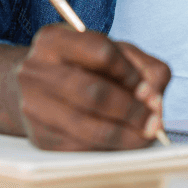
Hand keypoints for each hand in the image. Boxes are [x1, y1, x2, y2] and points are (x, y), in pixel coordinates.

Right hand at [14, 24, 170, 150]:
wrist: (37, 88)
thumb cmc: (83, 67)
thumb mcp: (114, 53)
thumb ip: (144, 68)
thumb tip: (155, 99)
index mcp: (55, 40)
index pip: (101, 52)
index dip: (130, 73)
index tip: (149, 89)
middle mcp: (36, 70)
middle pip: (92, 92)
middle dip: (131, 109)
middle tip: (154, 120)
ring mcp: (33, 105)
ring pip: (87, 125)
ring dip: (125, 134)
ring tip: (146, 133)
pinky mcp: (39, 136)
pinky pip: (81, 147)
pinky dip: (109, 147)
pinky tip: (124, 141)